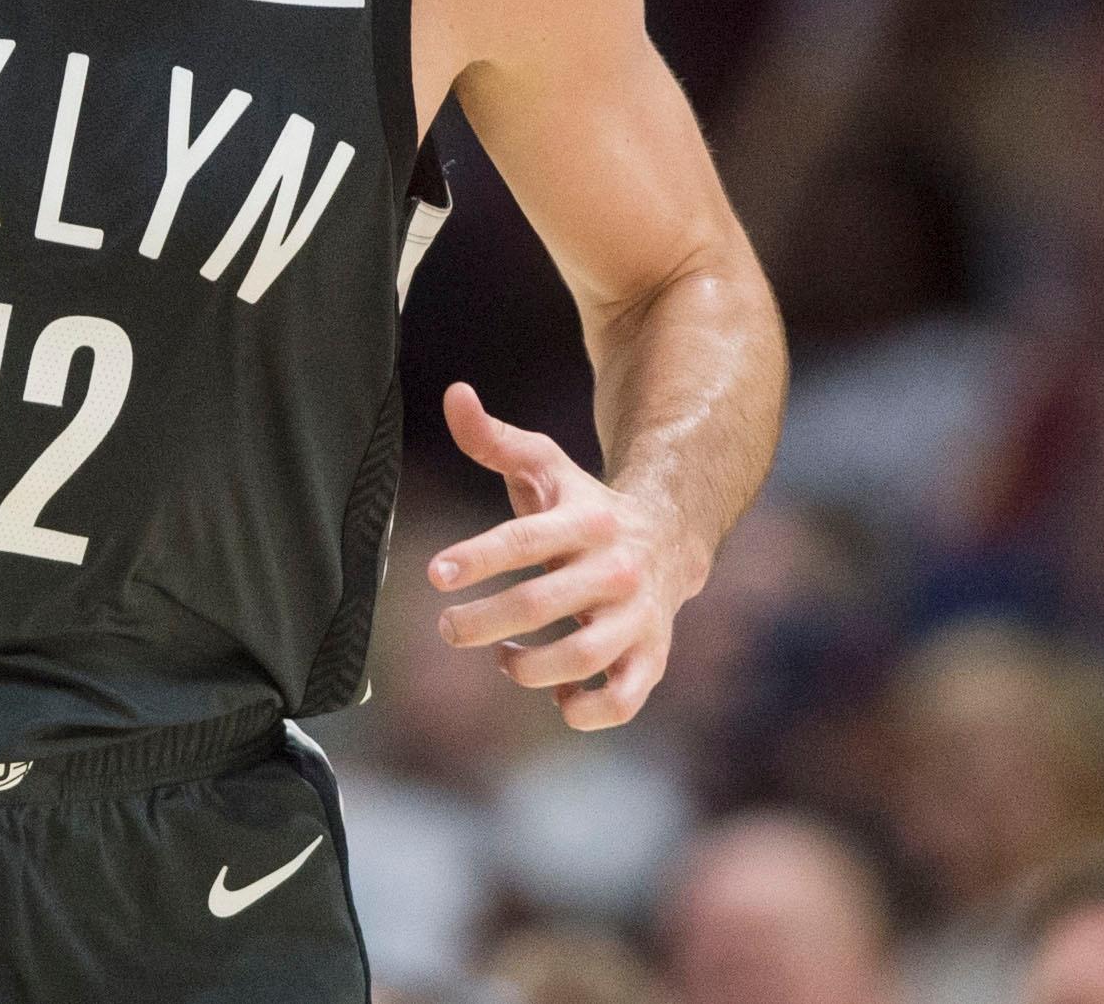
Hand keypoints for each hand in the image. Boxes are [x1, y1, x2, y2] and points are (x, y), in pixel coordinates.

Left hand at [427, 382, 699, 730]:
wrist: (668, 538)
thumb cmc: (584, 505)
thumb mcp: (544, 466)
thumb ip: (493, 439)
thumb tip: (453, 394)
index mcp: (585, 522)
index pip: (524, 540)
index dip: (477, 557)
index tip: (435, 574)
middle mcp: (615, 570)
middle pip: (544, 603)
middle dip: (485, 621)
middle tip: (447, 627)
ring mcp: (637, 617)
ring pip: (583, 657)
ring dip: (530, 668)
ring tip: (502, 660)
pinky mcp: (651, 657)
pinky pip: (622, 701)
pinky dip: (585, 709)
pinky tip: (555, 694)